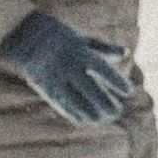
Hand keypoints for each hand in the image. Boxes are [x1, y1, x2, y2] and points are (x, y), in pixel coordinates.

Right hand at [0, 10, 132, 126]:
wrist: (28, 36)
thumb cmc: (63, 37)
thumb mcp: (84, 38)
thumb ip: (105, 48)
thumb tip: (125, 53)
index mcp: (81, 52)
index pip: (103, 69)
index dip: (117, 81)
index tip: (129, 92)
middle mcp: (69, 66)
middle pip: (90, 89)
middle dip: (105, 103)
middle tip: (118, 112)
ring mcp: (56, 78)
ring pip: (75, 101)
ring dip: (90, 113)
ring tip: (103, 120)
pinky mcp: (45, 87)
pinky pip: (61, 104)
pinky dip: (73, 114)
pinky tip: (84, 120)